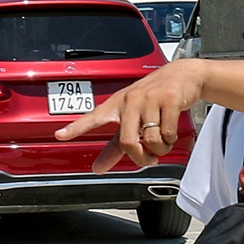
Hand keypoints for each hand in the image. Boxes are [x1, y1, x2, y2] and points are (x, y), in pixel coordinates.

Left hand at [55, 60, 207, 172]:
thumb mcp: (133, 118)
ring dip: (160, 149)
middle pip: (127, 141)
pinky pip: (168, 133)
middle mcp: (130, 100)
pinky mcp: (169, 99)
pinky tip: (171, 131)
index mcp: (117, 104)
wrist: (184, 76)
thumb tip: (97, 168)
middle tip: (149, 159)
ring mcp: (149, 99)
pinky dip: (171, 139)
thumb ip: (114, 145)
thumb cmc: (154, 98)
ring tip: (163, 141)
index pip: (93, 117)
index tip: (60, 135)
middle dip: (141, 158)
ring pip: (152, 140)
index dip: (77, 127)